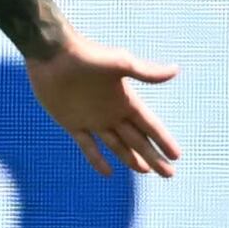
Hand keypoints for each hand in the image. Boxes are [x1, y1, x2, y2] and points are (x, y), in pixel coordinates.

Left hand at [26, 40, 183, 174]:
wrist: (52, 53)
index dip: (163, 140)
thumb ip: (147, 72)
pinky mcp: (72, 123)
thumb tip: (176, 69)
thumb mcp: (120, 63)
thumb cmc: (87, 55)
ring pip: (117, 145)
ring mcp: (93, 120)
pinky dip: (98, 160)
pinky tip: (108, 173)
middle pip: (138, 140)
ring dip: (132, 159)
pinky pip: (88, 146)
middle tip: (169, 174)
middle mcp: (112, 112)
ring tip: (146, 171)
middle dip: (153, 157)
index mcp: (126, 100)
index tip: (177, 156)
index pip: (150, 126)